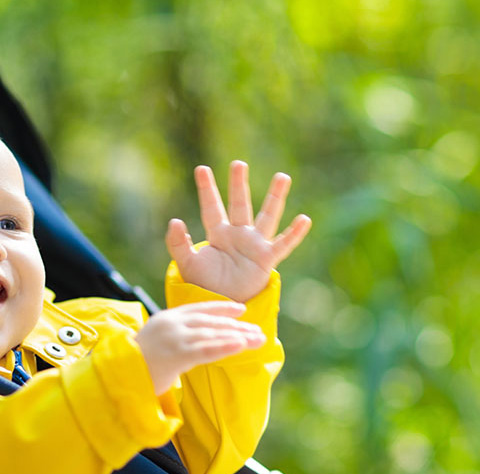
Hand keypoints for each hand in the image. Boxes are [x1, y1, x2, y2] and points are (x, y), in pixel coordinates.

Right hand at [135, 301, 265, 394]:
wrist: (115, 377)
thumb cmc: (132, 367)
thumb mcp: (153, 346)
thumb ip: (172, 342)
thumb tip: (191, 347)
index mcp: (166, 319)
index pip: (199, 309)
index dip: (222, 308)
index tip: (241, 309)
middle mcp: (172, 324)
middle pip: (212, 321)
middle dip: (237, 326)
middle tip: (258, 331)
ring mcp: (174, 338)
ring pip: (214, 334)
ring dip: (239, 337)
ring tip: (258, 340)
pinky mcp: (177, 354)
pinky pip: (207, 349)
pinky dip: (226, 346)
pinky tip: (241, 346)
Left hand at [166, 161, 310, 302]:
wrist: (221, 303)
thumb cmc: (204, 284)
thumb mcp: (187, 263)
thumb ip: (177, 244)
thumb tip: (175, 221)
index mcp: (218, 234)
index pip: (212, 207)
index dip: (207, 189)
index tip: (201, 168)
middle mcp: (238, 234)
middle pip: (239, 204)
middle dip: (238, 184)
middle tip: (238, 164)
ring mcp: (254, 245)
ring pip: (267, 216)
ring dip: (275, 197)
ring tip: (282, 177)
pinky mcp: (266, 259)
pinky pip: (283, 244)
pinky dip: (294, 233)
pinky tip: (304, 219)